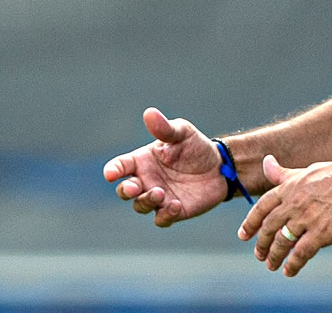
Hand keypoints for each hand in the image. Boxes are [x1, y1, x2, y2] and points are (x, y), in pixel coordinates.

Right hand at [102, 107, 226, 226]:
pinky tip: (175, 205)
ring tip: (160, 193)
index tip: (111, 174)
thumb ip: (165, 128)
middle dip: (126, 190)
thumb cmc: (196, 146)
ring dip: (146, 201)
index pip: (120, 166)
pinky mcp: (172, 211)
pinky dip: (165, 215)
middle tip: (135, 187)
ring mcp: (158, 197)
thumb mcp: (182, 132)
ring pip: (140, 206)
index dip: (113, 170)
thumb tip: (149, 113)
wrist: (220, 166)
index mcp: (142, 160)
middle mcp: (146, 180)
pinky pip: (161, 219)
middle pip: (125, 190)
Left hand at [238, 154, 331, 276]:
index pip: (262, 207)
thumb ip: (285, 173)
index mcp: (291, 186)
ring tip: (272, 265)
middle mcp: (295, 202)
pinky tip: (290, 270)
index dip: (250, 223)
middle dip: (261, 243)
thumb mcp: (309, 169)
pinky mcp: (323, 232)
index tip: (244, 235)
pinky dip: (293, 264)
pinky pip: (301, 253)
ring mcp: (308, 217)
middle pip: (269, 227)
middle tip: (259, 254)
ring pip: (282, 242)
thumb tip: (266, 162)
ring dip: (274, 256)